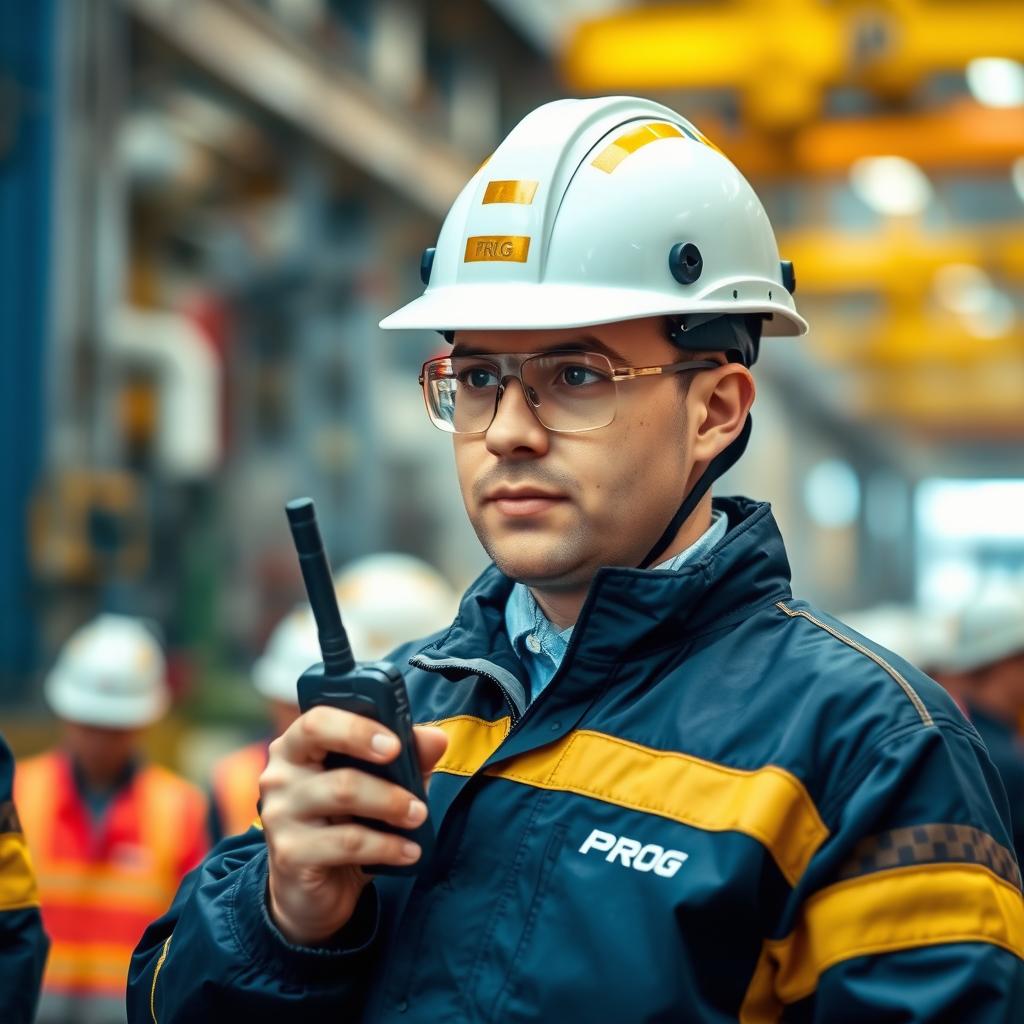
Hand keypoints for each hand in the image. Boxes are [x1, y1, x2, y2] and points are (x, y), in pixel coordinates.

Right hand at [259, 707, 447, 944]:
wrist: (313, 890)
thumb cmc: (346, 821)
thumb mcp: (379, 784)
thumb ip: (406, 757)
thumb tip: (436, 739)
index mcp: (298, 745)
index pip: (318, 719)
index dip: (358, 725)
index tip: (396, 743)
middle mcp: (281, 774)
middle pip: (324, 747)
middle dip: (374, 755)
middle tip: (415, 785)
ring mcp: (280, 814)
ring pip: (343, 792)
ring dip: (392, 804)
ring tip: (419, 817)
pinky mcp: (289, 854)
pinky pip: (347, 842)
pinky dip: (386, 846)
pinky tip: (408, 851)